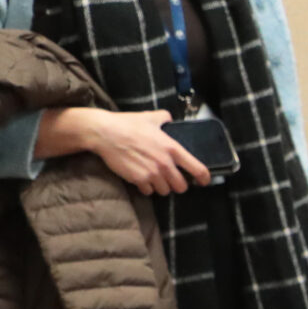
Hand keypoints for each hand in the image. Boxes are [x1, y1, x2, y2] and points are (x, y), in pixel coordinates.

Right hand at [40, 107, 209, 196]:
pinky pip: (148, 191)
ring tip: (154, 178)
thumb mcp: (149, 117)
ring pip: (165, 191)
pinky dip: (146, 188)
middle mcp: (165, 163)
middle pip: (181, 186)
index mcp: (172, 148)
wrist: (104, 133)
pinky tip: (141, 179)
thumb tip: (169, 117)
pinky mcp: (138, 179)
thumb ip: (163, 118)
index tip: (203, 181)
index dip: (203, 178)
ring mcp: (152, 173)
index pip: (197, 169)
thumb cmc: (127, 124)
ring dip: (161, 187)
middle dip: (177, 184)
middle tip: (171, 179)